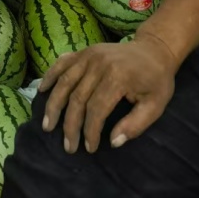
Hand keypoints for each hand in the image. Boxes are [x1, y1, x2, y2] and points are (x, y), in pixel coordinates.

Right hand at [38, 31, 178, 154]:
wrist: (153, 49)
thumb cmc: (156, 80)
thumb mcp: (156, 105)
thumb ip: (135, 125)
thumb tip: (113, 142)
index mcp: (117, 77)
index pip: (97, 109)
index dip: (90, 131)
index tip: (90, 148)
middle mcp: (99, 64)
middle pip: (77, 98)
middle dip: (70, 125)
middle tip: (68, 146)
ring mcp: (88, 55)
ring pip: (64, 82)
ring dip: (53, 105)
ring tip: (47, 125)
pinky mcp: (83, 51)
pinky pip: (61, 63)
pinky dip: (50, 76)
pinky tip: (42, 90)